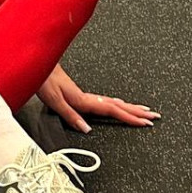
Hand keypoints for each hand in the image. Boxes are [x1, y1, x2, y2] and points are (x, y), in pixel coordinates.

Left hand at [36, 63, 161, 133]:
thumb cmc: (42, 79)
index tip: (146, 122)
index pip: (112, 110)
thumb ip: (70, 115)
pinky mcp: (78, 93)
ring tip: (143, 111)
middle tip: (154, 117)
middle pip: (117, 105)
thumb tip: (87, 129)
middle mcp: (86, 97)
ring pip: (112, 102)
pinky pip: (104, 100)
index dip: (129, 117)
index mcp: (83, 100)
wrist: (36, 63)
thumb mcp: (53, 100)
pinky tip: (117, 105)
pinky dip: (116, 104)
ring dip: (129, 107)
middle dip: (137, 112)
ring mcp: (84, 94)